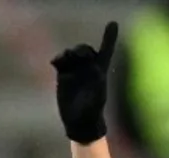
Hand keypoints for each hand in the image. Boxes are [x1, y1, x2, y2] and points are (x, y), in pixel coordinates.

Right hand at [51, 21, 118, 144]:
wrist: (80, 122)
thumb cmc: (92, 113)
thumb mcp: (97, 98)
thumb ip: (96, 82)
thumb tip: (94, 68)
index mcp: (100, 72)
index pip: (106, 51)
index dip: (109, 37)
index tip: (113, 24)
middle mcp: (88, 68)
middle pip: (85, 50)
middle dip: (81, 50)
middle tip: (77, 56)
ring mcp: (76, 70)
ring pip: (72, 54)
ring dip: (69, 54)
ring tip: (65, 59)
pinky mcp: (64, 75)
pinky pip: (60, 61)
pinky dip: (58, 59)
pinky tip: (55, 63)